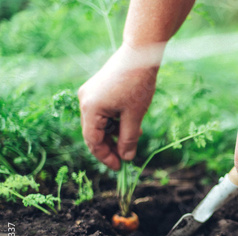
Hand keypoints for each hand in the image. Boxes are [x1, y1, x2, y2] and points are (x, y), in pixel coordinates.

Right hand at [78, 43, 158, 169]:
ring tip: (135, 135)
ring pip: (100, 123)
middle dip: (111, 146)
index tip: (120, 167)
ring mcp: (90, 94)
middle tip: (127, 157)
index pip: (93, 141)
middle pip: (94, 133)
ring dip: (116, 133)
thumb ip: (128, 139)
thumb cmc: (137, 85)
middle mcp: (85, 101)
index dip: (106, 157)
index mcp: (90, 108)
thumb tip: (126, 158)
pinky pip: (103, 112)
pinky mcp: (97, 89)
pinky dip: (115, 121)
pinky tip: (131, 123)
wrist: (140, 54)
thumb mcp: (134, 116)